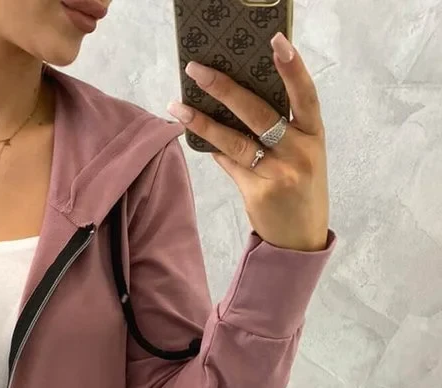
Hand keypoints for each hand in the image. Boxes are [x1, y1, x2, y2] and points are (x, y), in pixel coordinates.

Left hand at [168, 32, 328, 252]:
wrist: (300, 242)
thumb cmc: (300, 190)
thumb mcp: (304, 155)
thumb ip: (282, 130)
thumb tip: (235, 100)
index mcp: (314, 135)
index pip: (305, 95)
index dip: (293, 68)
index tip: (276, 41)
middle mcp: (299, 152)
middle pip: (258, 113)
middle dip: (225, 88)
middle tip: (196, 70)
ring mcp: (279, 174)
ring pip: (235, 140)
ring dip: (203, 121)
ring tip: (178, 105)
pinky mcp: (258, 193)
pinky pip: (229, 164)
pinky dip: (213, 149)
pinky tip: (194, 134)